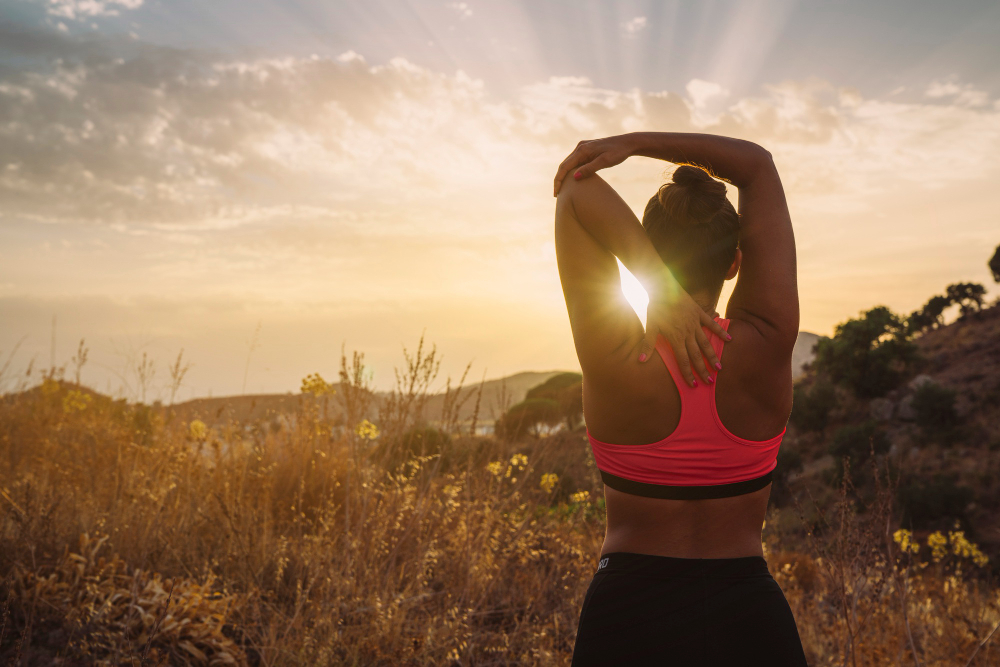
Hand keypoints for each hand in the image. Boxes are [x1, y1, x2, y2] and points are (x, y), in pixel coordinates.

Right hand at [553, 135, 635, 195]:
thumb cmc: (618, 152)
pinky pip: (575, 162)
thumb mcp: (605, 161)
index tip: (556, 193)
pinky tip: (571, 180)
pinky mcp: (587, 150)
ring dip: (563, 176)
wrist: (628, 143)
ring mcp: (582, 148)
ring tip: (562, 189)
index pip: (564, 167)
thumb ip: (590, 169)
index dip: (558, 180)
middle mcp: (580, 147)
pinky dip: (570, 171)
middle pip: (564, 165)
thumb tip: (574, 177)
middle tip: (556, 194)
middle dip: (559, 179)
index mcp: (582, 150)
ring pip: (569, 163)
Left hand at [638, 270, 729, 386]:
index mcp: (675, 338)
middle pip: (696, 355)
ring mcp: (695, 323)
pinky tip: (729, 339)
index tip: (694, 384)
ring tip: (719, 368)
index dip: (688, 373)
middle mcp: (688, 333)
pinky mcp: (700, 313)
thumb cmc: (656, 306)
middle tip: (710, 382)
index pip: (683, 360)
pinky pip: (712, 324)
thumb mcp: (650, 326)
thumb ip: (648, 344)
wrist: (664, 286)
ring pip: (706, 343)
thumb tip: (640, 361)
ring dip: (712, 356)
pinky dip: (720, 332)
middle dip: (703, 370)